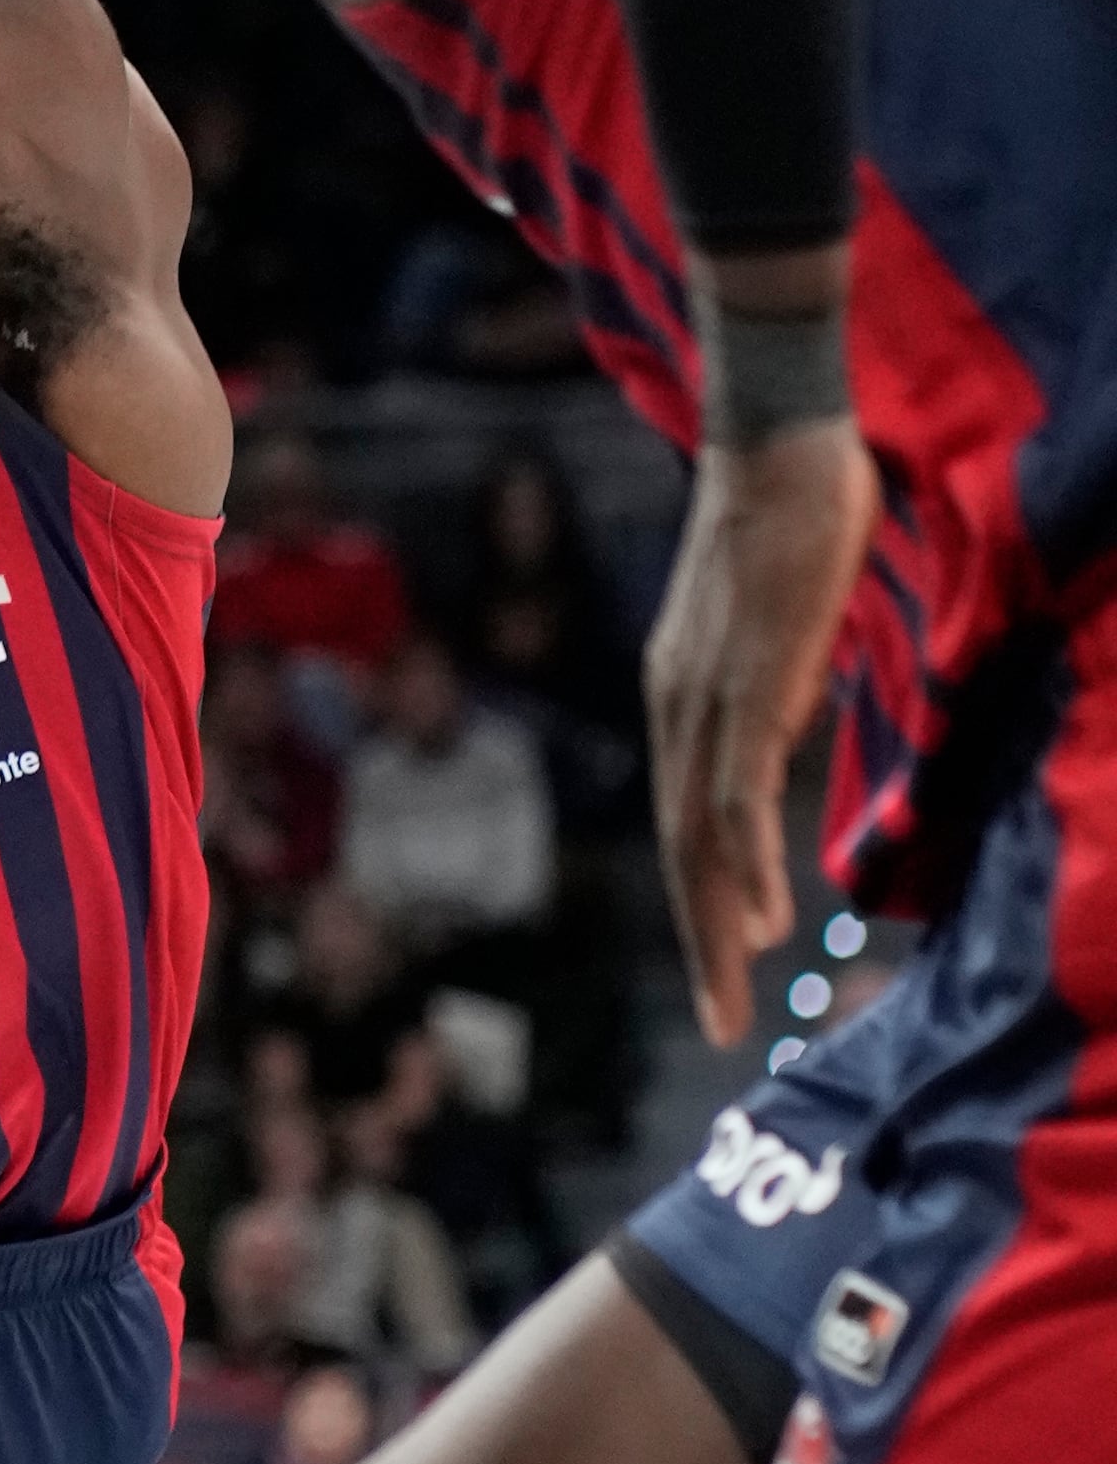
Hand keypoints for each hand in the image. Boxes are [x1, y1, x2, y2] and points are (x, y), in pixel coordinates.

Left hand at [646, 415, 874, 1044]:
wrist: (775, 443)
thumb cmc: (787, 522)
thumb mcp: (776, 630)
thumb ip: (771, 687)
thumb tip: (787, 731)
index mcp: (680, 697)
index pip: (682, 821)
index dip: (702, 898)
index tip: (727, 963)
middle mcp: (676, 707)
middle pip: (679, 848)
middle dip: (700, 940)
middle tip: (717, 1020)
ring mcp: (704, 698)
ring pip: (699, 836)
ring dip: (719, 922)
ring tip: (735, 992)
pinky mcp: (745, 685)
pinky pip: (737, 792)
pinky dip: (749, 861)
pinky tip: (766, 915)